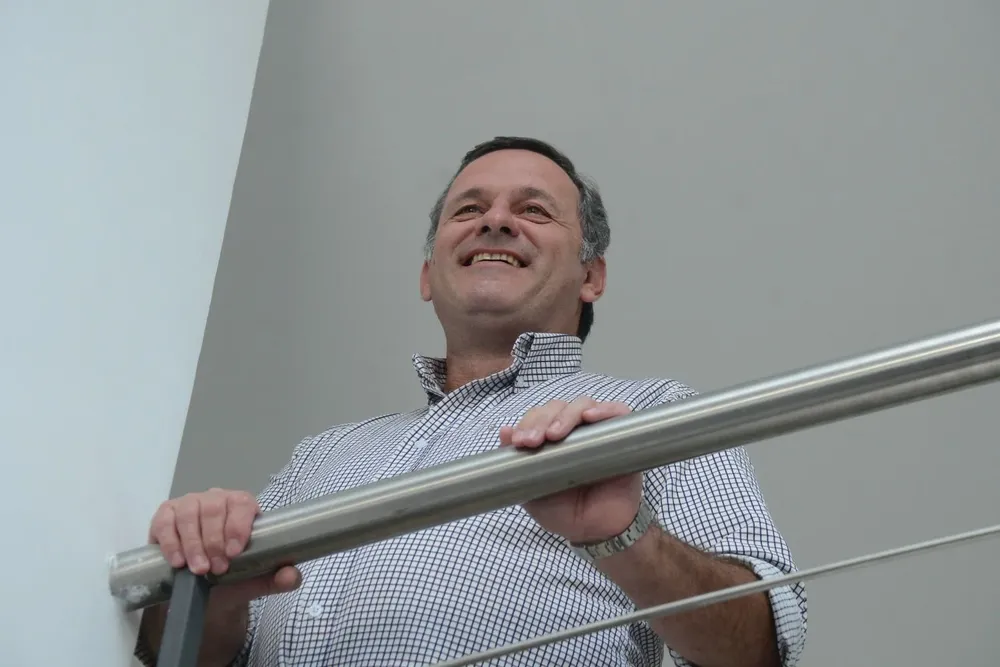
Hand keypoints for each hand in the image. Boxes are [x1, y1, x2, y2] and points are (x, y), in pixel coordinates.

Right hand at [148, 488, 300, 609]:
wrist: (202, 591)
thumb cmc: (232, 577)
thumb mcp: (256, 581)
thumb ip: (277, 579)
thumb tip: (292, 576)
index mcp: (242, 507)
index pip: (242, 503)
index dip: (238, 526)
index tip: (234, 553)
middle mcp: (216, 499)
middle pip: (214, 508)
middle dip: (214, 541)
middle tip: (215, 569)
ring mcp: (189, 504)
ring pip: (189, 513)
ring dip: (193, 543)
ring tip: (197, 570)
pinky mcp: (166, 515)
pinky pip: (165, 522)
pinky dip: (170, 542)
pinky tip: (177, 561)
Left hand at [499, 397, 641, 544]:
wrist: (596, 532)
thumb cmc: (565, 511)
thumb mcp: (532, 491)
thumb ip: (517, 465)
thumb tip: (504, 432)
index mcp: (553, 440)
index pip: (539, 418)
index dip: (527, 424)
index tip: (519, 442)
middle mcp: (575, 431)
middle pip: (558, 408)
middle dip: (542, 420)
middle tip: (534, 440)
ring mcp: (599, 432)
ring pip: (583, 406)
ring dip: (567, 414)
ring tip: (557, 434)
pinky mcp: (622, 437)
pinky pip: (618, 413)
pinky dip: (606, 410)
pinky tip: (590, 416)